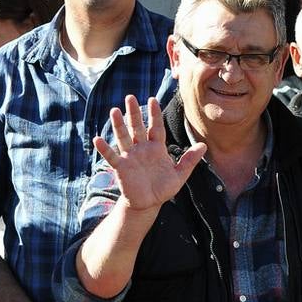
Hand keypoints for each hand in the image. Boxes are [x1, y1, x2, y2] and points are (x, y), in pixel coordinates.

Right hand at [92, 96, 205, 212]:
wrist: (148, 204)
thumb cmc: (163, 188)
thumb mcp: (179, 175)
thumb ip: (190, 160)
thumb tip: (204, 146)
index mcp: (157, 148)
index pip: (156, 127)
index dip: (154, 114)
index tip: (153, 99)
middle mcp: (142, 148)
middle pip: (137, 127)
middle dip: (134, 113)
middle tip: (130, 97)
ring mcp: (130, 157)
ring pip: (123, 137)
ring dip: (119, 125)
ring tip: (114, 111)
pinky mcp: (121, 168)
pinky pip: (111, 156)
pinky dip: (104, 148)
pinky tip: (98, 139)